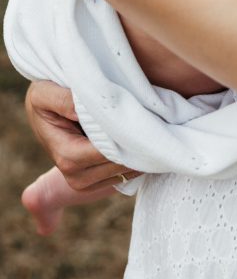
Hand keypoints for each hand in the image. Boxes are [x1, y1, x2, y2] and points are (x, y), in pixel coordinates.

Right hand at [25, 81, 139, 191]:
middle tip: (152, 120)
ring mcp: (85, 184)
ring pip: (126, 172)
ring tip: (148, 126)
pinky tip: (140, 138)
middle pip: (120, 164)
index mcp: (66, 156)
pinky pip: (125, 175)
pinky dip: (136, 159)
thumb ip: (63, 100)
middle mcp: (75, 177)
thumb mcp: (44, 93)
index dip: (126, 136)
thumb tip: (89, 109)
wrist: (43, 114)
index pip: (108, 152)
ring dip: (139, 152)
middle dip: (137, 144)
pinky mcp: (94, 184)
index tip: (142, 117)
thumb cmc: (45, 100)